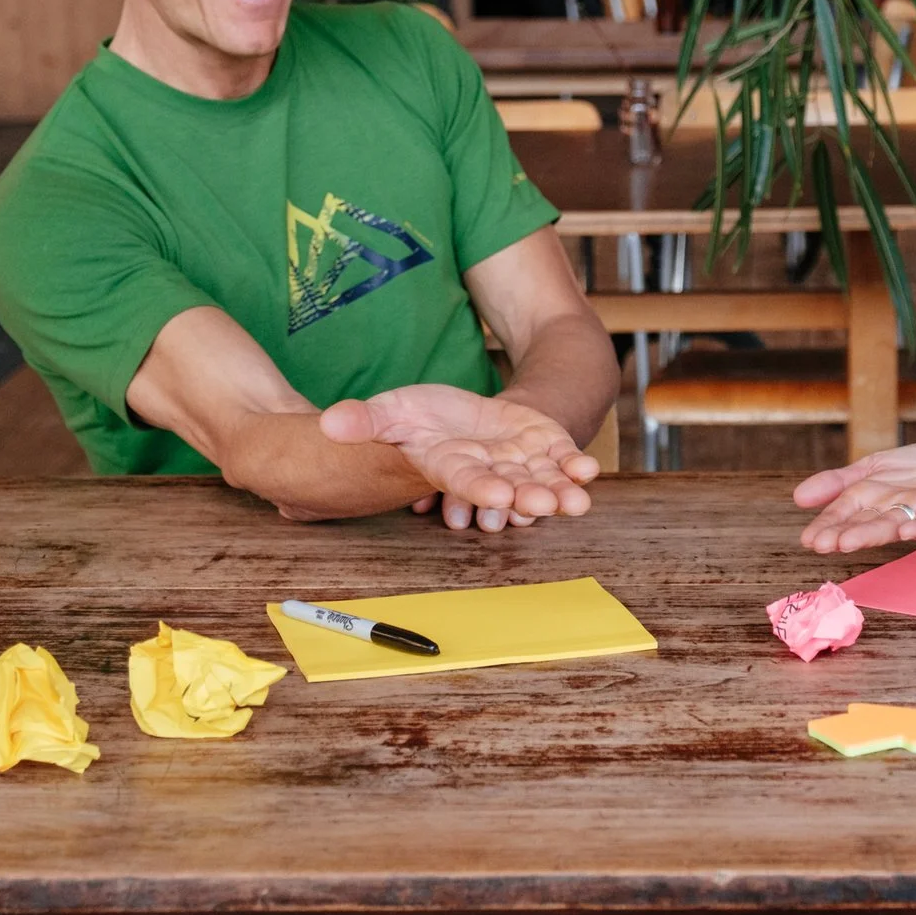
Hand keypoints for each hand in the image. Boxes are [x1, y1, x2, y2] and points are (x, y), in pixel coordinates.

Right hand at [320, 385, 599, 531]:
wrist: (457, 412)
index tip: (496, 494)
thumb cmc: (420, 418)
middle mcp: (487, 471)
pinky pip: (561, 461)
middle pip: (509, 488)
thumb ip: (365, 421)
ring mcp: (516, 461)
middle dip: (527, 497)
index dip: (480, 489)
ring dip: (559, 492)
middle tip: (544, 503)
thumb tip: (327, 424)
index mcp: (451, 466)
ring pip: (540, 482)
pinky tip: (588, 470)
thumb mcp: (391, 411)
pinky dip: (575, 467)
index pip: (465, 481)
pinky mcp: (540, 446)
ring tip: (576, 502)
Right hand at [793, 445, 915, 553]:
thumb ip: (839, 481)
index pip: (845, 511)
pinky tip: (907, 533)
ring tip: (848, 541)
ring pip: (892, 523)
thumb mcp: (874, 466)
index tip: (808, 539)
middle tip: (822, 544)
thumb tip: (797, 497)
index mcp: (873, 499)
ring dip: (871, 533)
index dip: (827, 524)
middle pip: (866, 520)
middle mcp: (893, 509)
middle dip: (845, 532)